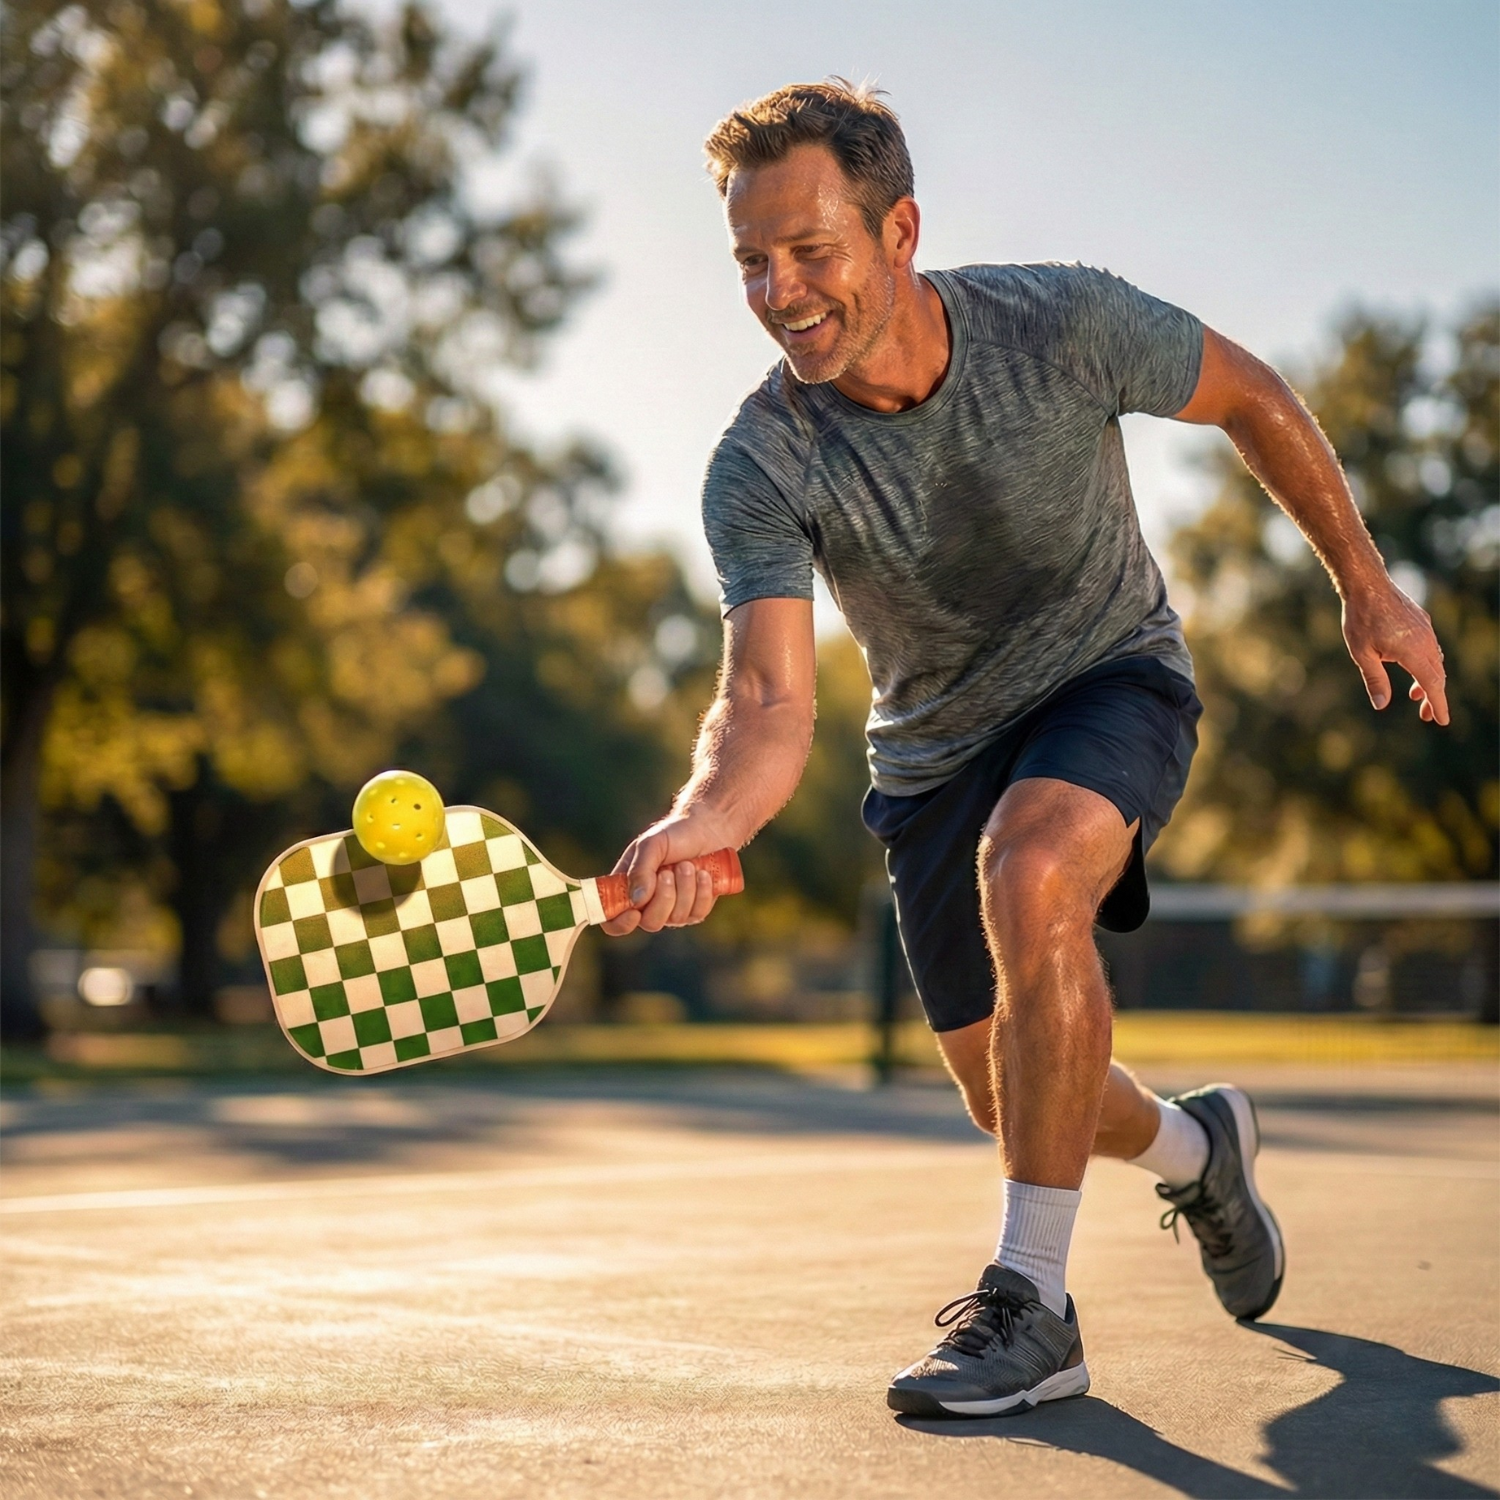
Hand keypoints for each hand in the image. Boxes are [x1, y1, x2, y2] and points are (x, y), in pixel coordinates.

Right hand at [601, 813, 733, 935]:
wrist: (707, 829)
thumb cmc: (674, 835)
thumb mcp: (651, 845)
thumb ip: (640, 870)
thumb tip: (636, 901)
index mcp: (627, 889)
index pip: (612, 920)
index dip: (619, 924)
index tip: (634, 912)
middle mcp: (648, 904)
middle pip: (650, 923)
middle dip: (663, 897)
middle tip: (668, 872)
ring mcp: (673, 910)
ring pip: (677, 918)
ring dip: (684, 888)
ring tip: (687, 865)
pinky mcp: (696, 910)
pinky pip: (697, 913)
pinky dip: (701, 891)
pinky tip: (703, 874)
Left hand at [1342, 576, 1448, 724]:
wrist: (1368, 585)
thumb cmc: (1360, 619)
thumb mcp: (1362, 654)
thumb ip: (1374, 680)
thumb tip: (1381, 705)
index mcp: (1413, 652)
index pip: (1431, 684)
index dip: (1437, 704)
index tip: (1441, 721)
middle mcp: (1425, 641)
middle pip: (1436, 676)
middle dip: (1432, 697)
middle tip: (1425, 716)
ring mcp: (1426, 630)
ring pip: (1434, 661)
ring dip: (1428, 680)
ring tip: (1414, 696)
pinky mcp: (1422, 622)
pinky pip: (1430, 648)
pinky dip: (1425, 664)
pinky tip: (1411, 668)